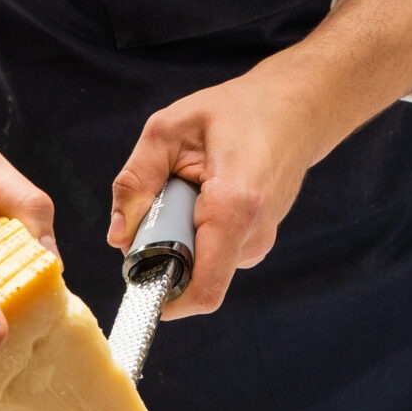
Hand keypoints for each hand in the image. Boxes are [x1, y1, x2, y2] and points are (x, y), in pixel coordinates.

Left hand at [108, 65, 319, 317]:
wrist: (293, 111)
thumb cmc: (235, 113)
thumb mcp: (168, 129)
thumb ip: (135, 182)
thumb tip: (117, 237)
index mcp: (234, 208)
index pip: (203, 291)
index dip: (163, 299)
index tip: (136, 278)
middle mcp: (252, 236)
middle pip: (190, 276)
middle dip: (160, 250)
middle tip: (160, 201)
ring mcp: (258, 243)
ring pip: (198, 265)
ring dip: (177, 237)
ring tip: (188, 188)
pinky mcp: (255, 243)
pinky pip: (211, 253)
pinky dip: (194, 233)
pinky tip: (203, 196)